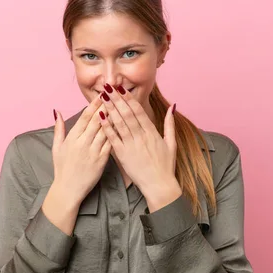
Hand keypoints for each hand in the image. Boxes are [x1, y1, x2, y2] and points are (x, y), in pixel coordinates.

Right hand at [51, 94, 111, 206]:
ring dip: (114, 117)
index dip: (94, 104)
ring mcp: (93, 151)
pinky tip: (124, 126)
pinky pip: (111, 144)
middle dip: (107, 106)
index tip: (102, 94)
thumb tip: (57, 112)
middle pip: (97, 120)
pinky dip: (117, 134)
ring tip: (122, 106)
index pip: (85, 117)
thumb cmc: (62, 169)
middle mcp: (82, 142)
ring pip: (106, 130)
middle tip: (115, 94)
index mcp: (72, 138)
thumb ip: (59, 129)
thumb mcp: (56, 147)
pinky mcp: (101, 160)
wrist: (68, 190)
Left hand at [98, 84, 181, 210]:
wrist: (159, 186)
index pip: (138, 111)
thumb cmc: (165, 166)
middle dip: (116, 99)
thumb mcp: (171, 143)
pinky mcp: (123, 155)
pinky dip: (106, 127)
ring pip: (119, 123)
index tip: (121, 88)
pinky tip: (100, 117)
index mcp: (152, 132)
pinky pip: (113, 138)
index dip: (129, 98)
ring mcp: (131, 145)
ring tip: (102, 97)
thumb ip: (170, 124)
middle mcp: (141, 136)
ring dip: (110, 109)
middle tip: (107, 86)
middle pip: (127, 113)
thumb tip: (172, 107)